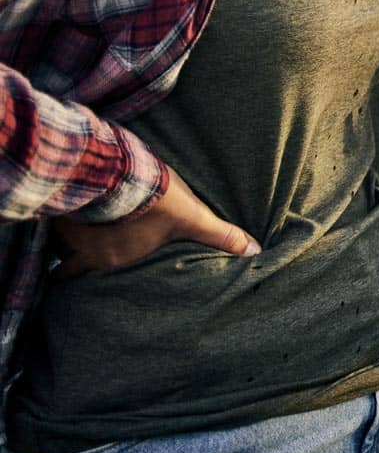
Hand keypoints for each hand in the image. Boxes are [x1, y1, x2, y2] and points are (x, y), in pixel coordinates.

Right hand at [53, 168, 259, 277]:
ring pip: (58, 245)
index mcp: (118, 260)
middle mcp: (89, 254)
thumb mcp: (194, 217)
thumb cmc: (159, 198)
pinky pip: (48, 223)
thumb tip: (255, 251)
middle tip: (71, 264)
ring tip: (67, 235)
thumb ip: (221, 235)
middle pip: (69, 269)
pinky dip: (54, 219)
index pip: (96, 279)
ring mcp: (70, 232)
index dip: (91, 279)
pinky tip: (56, 209)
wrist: (120, 170)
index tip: (87, 281)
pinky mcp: (58, 210)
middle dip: (72, 266)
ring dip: (64, 240)